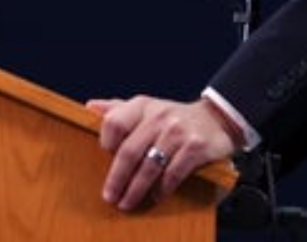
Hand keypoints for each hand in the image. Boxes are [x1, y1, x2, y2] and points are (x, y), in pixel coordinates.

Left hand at [87, 95, 236, 210]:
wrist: (217, 119)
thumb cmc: (174, 119)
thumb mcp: (147, 108)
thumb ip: (119, 109)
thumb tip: (90, 107)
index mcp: (144, 105)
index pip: (114, 122)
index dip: (106, 142)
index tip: (105, 158)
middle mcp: (160, 115)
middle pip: (129, 151)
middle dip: (117, 178)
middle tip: (110, 196)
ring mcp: (179, 130)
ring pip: (150, 166)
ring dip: (136, 189)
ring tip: (128, 202)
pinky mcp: (196, 146)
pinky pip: (173, 173)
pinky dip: (162, 188)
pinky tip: (156, 195)